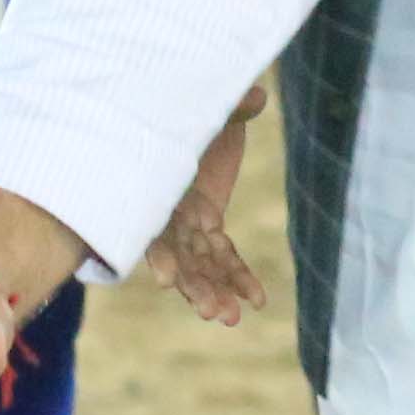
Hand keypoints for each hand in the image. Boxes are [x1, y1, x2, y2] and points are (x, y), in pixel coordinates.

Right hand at [154, 88, 266, 326]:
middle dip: (194, 285)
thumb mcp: (207, 104)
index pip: (155, 228)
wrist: (194, 106)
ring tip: (230, 319)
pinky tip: (255, 301)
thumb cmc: (189, 102)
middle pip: (179, 256)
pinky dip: (238, 277)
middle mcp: (168, 209)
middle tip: (212, 312)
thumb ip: (230, 105)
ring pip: (201, 263)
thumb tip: (259, 95)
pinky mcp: (209, 223)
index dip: (162, 254)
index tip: (168, 281)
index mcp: (157, 186)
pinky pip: (223, 255)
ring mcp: (188, 220)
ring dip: (216, 290)